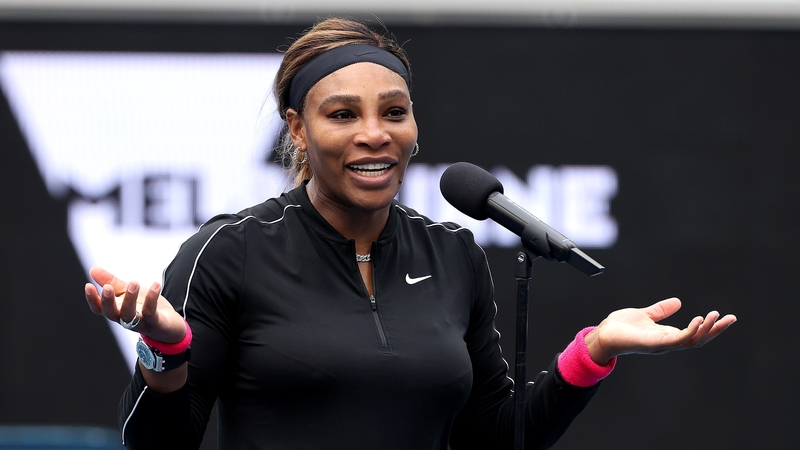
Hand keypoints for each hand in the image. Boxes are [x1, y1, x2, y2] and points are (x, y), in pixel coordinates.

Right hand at [84, 266, 185, 342]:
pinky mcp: (155, 323)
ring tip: (134, 282)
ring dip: (130, 299)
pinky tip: (156, 284)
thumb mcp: (128, 292)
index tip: (88, 285)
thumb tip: (92, 270)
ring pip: (129, 315)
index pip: (99, 308)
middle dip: (108, 301)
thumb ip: (112, 282)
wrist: (169, 325)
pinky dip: (152, 298)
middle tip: (107, 287)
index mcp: (116, 311)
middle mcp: (125, 319)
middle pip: (111, 314)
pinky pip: (151, 312)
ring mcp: (140, 323)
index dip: (92, 299)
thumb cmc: (145, 307)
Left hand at [584, 297, 736, 364]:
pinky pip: (676, 340)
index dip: (711, 327)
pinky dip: (689, 332)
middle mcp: (667, 343)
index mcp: (667, 335)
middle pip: (699, 339)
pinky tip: (698, 321)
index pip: (695, 333)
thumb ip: (661, 310)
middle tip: (731, 318)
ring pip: (691, 341)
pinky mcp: (653, 344)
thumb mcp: (645, 314)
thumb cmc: (620, 327)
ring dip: (705, 329)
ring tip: (715, 316)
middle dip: (716, 330)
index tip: (726, 317)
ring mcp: (661, 345)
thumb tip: (678, 302)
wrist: (602, 335)